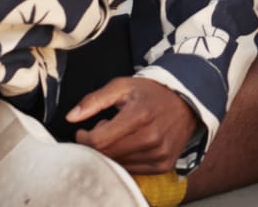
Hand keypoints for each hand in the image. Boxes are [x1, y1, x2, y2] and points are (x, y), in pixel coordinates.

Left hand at [67, 76, 196, 174]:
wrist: (186, 102)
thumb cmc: (150, 93)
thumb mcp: (122, 86)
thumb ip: (94, 100)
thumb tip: (71, 117)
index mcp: (139, 115)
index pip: (99, 140)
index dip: (84, 138)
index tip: (83, 131)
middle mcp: (151, 138)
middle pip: (107, 155)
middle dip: (96, 145)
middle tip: (101, 131)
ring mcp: (159, 153)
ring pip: (118, 165)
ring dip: (110, 153)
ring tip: (118, 136)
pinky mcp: (163, 164)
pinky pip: (132, 171)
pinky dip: (124, 160)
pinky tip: (129, 145)